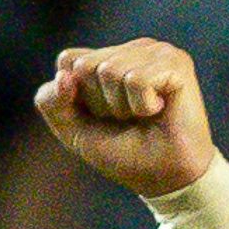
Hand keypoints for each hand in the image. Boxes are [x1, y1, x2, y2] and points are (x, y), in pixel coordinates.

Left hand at [33, 41, 216, 198]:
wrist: (165, 179)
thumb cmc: (125, 154)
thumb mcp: (75, 131)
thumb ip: (53, 103)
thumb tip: (65, 75)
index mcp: (108, 57)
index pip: (68, 60)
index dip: (76, 97)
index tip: (102, 117)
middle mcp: (131, 49)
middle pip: (86, 66)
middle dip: (100, 104)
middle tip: (128, 119)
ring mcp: (154, 51)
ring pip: (110, 71)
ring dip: (122, 107)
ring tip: (144, 116)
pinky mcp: (175, 62)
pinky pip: (136, 79)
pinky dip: (142, 106)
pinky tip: (159, 110)